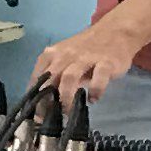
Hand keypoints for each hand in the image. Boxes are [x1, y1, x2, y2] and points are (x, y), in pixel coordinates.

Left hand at [26, 20, 144, 108]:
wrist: (115, 31)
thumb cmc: (85, 49)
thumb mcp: (64, 58)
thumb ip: (54, 77)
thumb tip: (42, 105)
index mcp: (52, 54)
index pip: (37, 79)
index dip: (35, 99)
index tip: (36, 116)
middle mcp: (65, 55)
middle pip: (50, 79)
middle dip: (47, 101)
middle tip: (50, 119)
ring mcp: (86, 57)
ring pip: (69, 77)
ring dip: (66, 97)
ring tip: (67, 112)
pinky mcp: (106, 61)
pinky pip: (99, 77)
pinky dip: (95, 89)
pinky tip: (93, 99)